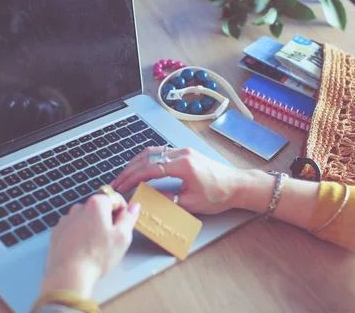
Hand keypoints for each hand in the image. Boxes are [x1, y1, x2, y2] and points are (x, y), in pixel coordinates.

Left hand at [40, 195, 140, 297]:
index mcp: (97, 204)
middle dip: (106, 220)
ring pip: (85, 219)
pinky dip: (78, 236)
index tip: (122, 225)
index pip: (114, 198)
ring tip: (94, 248)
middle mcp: (79, 207)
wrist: (68, 274)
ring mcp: (66, 220)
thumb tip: (134, 206)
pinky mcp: (57, 232)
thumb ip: (129, 218)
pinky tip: (82, 250)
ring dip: (91, 228)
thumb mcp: (122, 237)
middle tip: (109, 240)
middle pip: (99, 208)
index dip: (122, 211)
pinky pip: (72, 229)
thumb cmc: (96, 256)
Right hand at [111, 146, 248, 213]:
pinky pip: (160, 153)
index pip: (149, 169)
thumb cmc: (219, 195)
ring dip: (135, 163)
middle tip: (117, 182)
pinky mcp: (185, 153)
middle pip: (146, 157)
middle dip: (129, 170)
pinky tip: (139, 168)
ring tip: (124, 175)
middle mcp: (181, 154)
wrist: (237, 185)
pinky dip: (146, 160)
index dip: (132, 178)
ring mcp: (183, 151)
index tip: (121, 186)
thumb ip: (167, 200)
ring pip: (152, 152)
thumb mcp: (191, 203)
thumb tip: (147, 198)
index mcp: (183, 165)